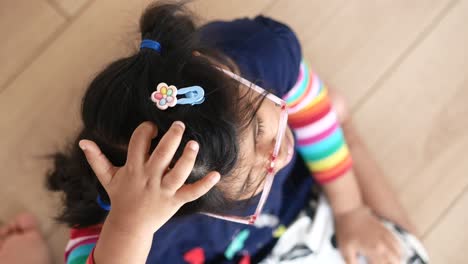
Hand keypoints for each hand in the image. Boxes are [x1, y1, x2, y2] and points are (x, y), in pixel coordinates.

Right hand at [78, 121, 219, 232]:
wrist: (130, 225)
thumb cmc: (121, 197)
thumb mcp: (107, 178)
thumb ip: (96, 159)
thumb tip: (83, 142)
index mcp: (133, 168)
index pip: (139, 143)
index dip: (146, 130)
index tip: (152, 126)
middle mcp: (149, 178)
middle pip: (161, 154)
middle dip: (171, 138)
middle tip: (179, 125)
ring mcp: (163, 190)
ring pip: (178, 173)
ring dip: (187, 158)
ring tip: (194, 143)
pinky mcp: (175, 200)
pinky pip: (192, 192)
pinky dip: (204, 185)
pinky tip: (216, 174)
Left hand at [335, 206, 401, 263]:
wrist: (349, 211)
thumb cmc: (345, 230)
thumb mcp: (345, 250)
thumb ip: (352, 263)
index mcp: (374, 251)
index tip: (373, 263)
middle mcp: (383, 245)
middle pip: (395, 261)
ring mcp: (386, 237)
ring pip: (399, 253)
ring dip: (397, 260)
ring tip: (393, 262)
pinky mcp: (386, 230)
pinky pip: (398, 242)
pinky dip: (400, 250)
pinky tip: (397, 253)